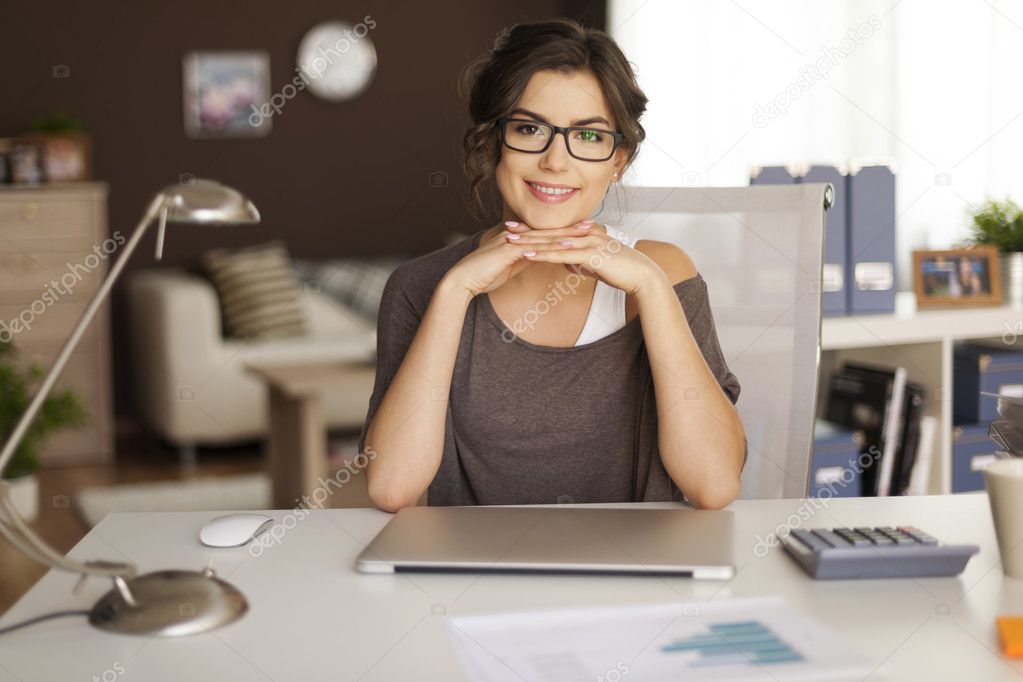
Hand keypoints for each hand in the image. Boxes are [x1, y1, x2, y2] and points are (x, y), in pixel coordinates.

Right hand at [445, 220, 593, 297]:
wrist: (462, 280)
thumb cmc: (483, 276)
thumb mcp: (509, 267)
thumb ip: (524, 259)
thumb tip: (539, 257)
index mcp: (516, 239)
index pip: (544, 233)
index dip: (564, 231)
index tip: (582, 229)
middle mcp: (515, 235)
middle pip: (548, 231)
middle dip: (571, 227)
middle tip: (592, 224)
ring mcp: (512, 241)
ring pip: (544, 236)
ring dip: (566, 234)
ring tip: (586, 233)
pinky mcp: (509, 251)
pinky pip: (534, 248)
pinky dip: (552, 247)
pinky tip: (567, 247)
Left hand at [504, 221, 662, 295]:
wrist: (642, 276)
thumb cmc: (621, 271)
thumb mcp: (597, 264)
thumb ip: (582, 261)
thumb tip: (569, 263)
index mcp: (587, 234)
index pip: (557, 231)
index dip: (536, 231)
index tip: (519, 230)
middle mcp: (586, 233)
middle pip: (551, 233)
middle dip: (528, 232)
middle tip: (507, 229)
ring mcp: (588, 242)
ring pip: (553, 242)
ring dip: (531, 242)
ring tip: (511, 242)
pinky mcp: (590, 254)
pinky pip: (562, 255)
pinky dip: (544, 255)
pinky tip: (528, 256)